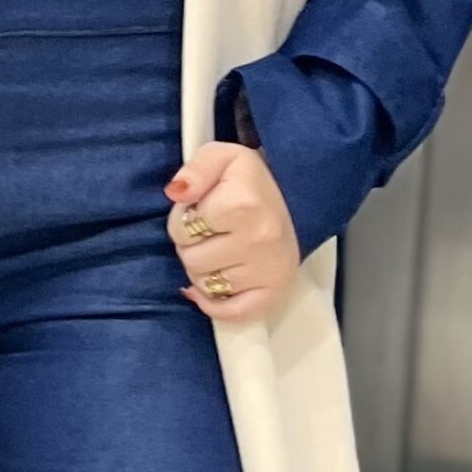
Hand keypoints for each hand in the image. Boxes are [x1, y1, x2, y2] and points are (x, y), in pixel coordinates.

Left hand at [165, 141, 300, 320]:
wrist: (296, 198)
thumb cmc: (249, 181)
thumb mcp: (221, 157)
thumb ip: (194, 170)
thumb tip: (176, 193)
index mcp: (243, 205)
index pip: (181, 229)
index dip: (182, 220)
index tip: (200, 212)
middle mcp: (259, 240)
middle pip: (191, 261)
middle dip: (192, 246)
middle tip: (210, 233)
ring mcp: (268, 271)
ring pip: (205, 286)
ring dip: (203, 271)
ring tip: (220, 251)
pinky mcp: (273, 294)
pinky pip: (229, 313)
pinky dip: (215, 304)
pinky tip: (215, 286)